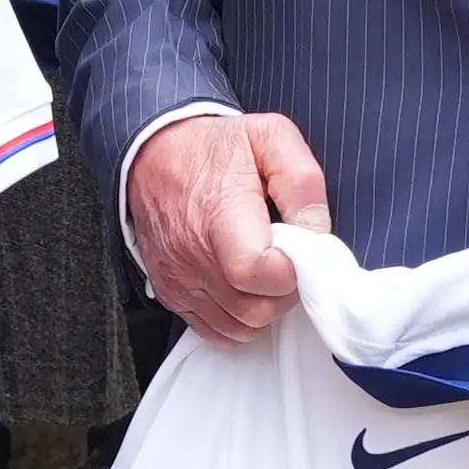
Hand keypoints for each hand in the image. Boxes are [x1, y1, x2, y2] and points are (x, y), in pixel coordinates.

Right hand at [126, 111, 331, 344]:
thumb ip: (302, 180)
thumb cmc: (214, 149)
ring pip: (239, 327)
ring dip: (263, 307)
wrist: (152, 154)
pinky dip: (238, 319)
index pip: (256, 273)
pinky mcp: (171, 294)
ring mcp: (179, 279)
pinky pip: (216, 331)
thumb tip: (316, 230)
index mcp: (219, 213)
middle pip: (255, 309)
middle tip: (287, 261)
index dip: (290, 273)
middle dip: (283, 292)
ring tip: (264, 271)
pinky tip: (244, 287)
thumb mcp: (269, 137)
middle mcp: (192, 254)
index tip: (296, 252)